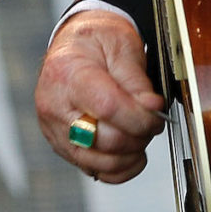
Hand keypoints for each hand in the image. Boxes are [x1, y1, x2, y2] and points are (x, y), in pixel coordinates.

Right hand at [37, 10, 163, 182]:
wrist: (75, 44)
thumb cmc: (96, 40)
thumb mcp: (121, 45)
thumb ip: (136, 81)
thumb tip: (152, 109)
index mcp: (67, 73)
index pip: (107, 107)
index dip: (139, 117)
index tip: (157, 113)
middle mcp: (53, 105)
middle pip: (104, 140)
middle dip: (138, 135)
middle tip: (152, 121)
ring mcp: (54, 130)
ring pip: (99, 162)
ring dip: (130, 154)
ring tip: (142, 133)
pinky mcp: (61, 146)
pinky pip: (94, 171)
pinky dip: (119, 169)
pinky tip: (133, 154)